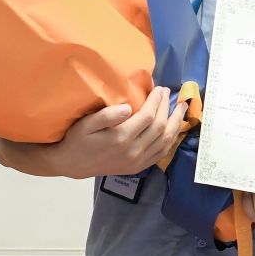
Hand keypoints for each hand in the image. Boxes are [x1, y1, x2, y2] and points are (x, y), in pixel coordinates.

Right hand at [48, 87, 185, 179]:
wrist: (73, 164)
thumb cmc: (78, 139)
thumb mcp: (86, 124)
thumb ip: (106, 115)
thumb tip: (127, 108)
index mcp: (121, 137)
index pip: (148, 116)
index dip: (156, 101)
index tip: (159, 88)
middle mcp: (133, 151)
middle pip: (160, 127)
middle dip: (167, 108)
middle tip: (169, 93)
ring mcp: (138, 161)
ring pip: (165, 141)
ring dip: (175, 123)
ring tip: (181, 109)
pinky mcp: (138, 167)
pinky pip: (161, 154)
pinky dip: (171, 140)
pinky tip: (174, 130)